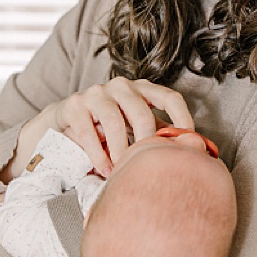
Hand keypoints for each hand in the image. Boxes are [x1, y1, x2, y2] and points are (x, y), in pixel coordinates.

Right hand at [6, 79, 193, 179]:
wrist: (66, 119)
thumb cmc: (111, 124)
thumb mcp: (136, 124)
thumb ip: (159, 131)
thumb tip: (190, 147)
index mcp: (143, 88)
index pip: (169, 97)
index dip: (182, 118)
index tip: (189, 140)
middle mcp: (121, 86)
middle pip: (141, 112)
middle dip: (146, 141)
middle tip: (148, 163)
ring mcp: (96, 93)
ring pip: (114, 122)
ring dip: (120, 150)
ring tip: (122, 170)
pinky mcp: (74, 105)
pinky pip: (88, 131)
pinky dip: (98, 154)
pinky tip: (105, 169)